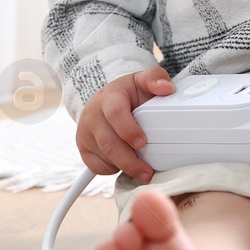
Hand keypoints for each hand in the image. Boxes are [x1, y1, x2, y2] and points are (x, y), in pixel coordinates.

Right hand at [75, 65, 174, 180]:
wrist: (107, 100)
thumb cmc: (128, 94)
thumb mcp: (141, 80)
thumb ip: (155, 78)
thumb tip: (166, 88)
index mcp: (109, 97)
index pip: (115, 114)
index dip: (129, 130)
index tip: (143, 142)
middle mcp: (93, 115)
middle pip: (109, 143)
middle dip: (130, 161)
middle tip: (148, 171)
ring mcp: (86, 132)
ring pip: (104, 157)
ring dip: (125, 166)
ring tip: (142, 170)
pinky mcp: (83, 147)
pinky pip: (97, 166)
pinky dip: (113, 169)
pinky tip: (125, 163)